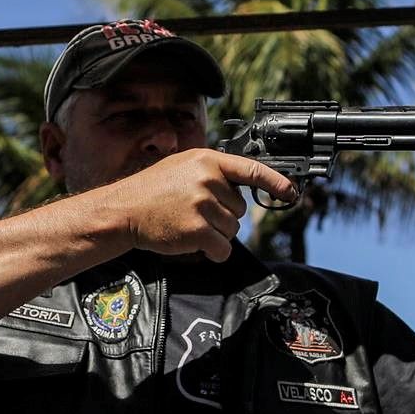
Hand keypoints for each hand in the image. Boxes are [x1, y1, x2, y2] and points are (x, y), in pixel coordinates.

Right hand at [102, 149, 295, 261]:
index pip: (251, 169)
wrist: (123, 211)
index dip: (275, 182)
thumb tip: (241, 186)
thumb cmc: (152, 191)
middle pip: (240, 209)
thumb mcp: (182, 167)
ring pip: (232, 230)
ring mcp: (203, 205)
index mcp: (206, 160)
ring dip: (216, 234)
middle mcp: (207, 180)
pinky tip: (194, 244)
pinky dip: (213, 252)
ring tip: (189, 225)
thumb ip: (212, 172)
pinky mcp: (198, 230)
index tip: (291, 192)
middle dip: (223, 216)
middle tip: (195, 213)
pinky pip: (222, 248)